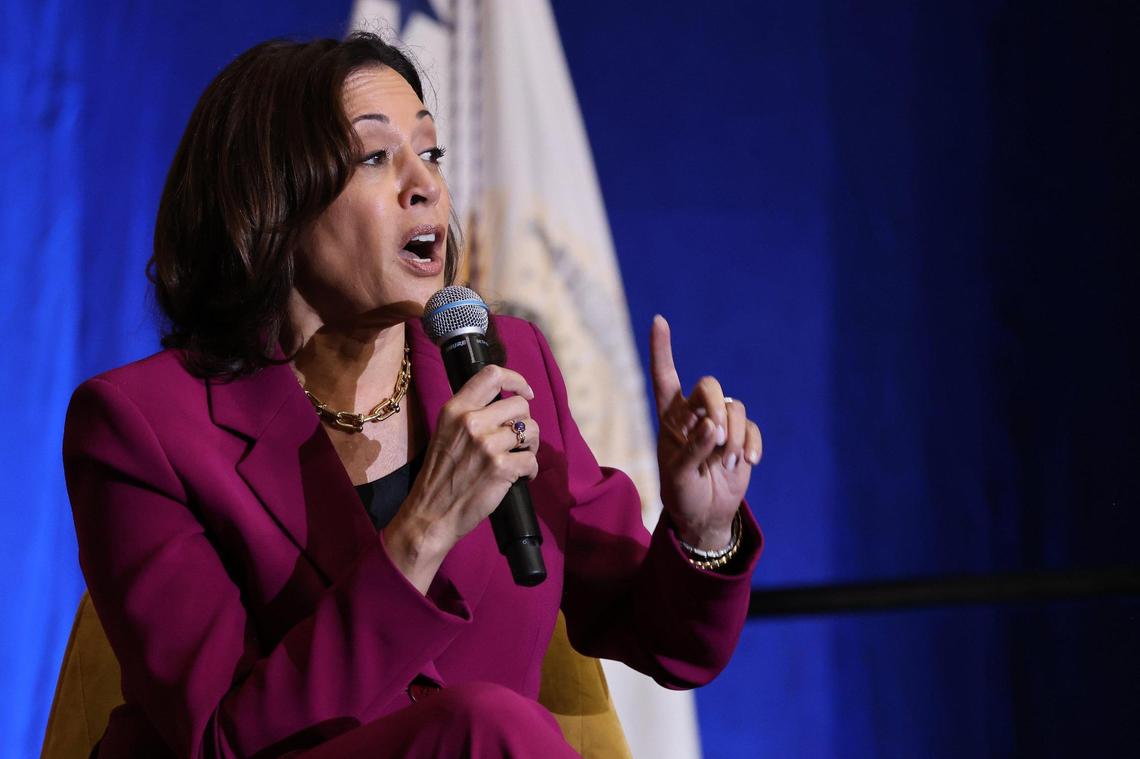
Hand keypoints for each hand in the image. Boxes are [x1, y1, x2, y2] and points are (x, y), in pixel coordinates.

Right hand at [382, 364, 540, 592]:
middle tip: (518, 440)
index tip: (526, 393)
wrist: (431, 514)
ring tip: (520, 458)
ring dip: (531, 446)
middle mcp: (471, 421)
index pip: (492, 375)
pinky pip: (532, 460)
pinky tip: (521, 477)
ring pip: (531, 431)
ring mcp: (487, 444)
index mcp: (455, 409)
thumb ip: (469, 415)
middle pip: (520, 405)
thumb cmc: (440, 475)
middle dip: (526, 422)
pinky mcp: (501, 468)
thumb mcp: (445, 433)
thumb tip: (505, 406)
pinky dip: (531, 470)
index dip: (517, 380)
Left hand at [650, 315, 761, 549]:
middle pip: (710, 386)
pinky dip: (751, 445)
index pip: (665, 377)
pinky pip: (752, 427)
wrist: (705, 515)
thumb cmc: (681, 494)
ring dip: (734, 437)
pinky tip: (747, 463)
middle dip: (716, 407)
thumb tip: (715, 426)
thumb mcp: (678, 476)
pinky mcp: (742, 436)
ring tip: (726, 462)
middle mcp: (695, 414)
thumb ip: (693, 450)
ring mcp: (720, 423)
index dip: (662, 349)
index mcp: (670, 418)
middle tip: (717, 439)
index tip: (659, 321)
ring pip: (735, 407)